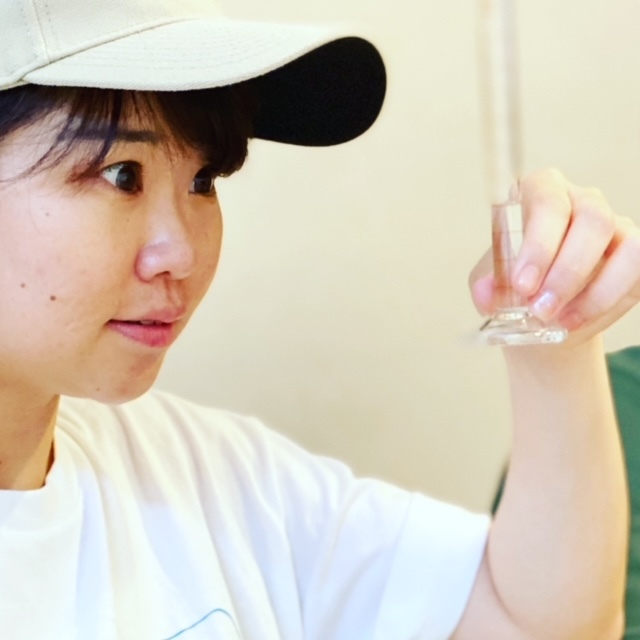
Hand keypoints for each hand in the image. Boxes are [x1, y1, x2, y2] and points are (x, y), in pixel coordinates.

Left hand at [469, 168, 639, 343]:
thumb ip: (485, 286)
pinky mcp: (633, 253)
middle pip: (592, 218)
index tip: (523, 284)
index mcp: (538, 194)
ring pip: (623, 243)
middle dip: (566, 271)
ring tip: (559, 320)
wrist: (538, 315)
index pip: (547, 200)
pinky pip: (637, 270)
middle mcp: (579, 200)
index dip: (539, 244)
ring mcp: (613, 224)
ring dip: (592, 291)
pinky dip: (608, 301)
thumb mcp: (490, 286)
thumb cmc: (512, 288)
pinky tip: (577, 319)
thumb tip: (485, 290)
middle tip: (541, 308)